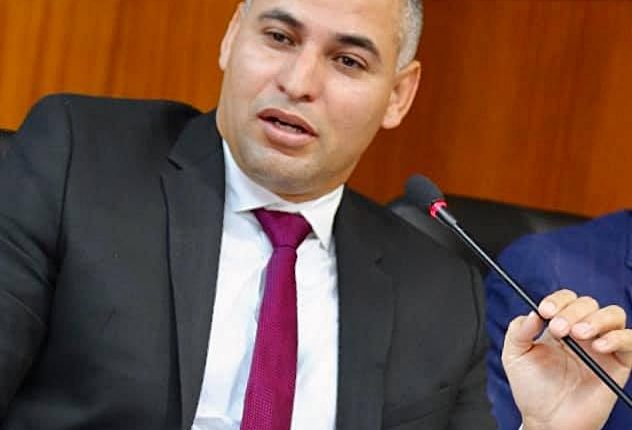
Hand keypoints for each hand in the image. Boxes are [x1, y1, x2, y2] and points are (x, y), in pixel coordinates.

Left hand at [502, 289, 631, 429]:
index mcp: (558, 325)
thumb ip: (518, 331)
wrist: (547, 420)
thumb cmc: (532, 388)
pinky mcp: (619, 364)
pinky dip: (618, 338)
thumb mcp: (515, 355)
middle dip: (573, 311)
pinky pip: (630, 341)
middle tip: (559, 328)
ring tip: (579, 334)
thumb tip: (531, 313)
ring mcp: (602, 346)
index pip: (565, 299)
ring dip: (596, 319)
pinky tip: (599, 346)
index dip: (558, 300)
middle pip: (588, 303)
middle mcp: (582, 332)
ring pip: (613, 315)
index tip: (545, 311)